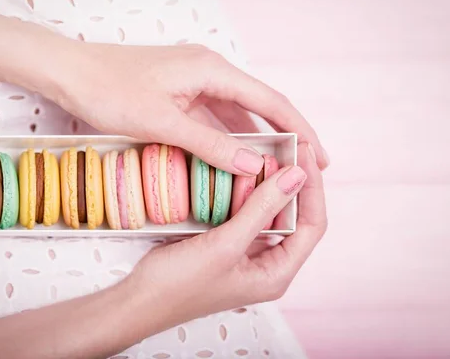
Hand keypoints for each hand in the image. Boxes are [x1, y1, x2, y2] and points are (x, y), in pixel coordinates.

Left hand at [39, 42, 329, 174]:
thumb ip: (210, 144)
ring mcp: (195, 80)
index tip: (319, 154)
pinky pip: (215, 116)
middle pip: (260, 104)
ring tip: (278, 168)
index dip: (299, 128)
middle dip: (285, 135)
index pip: (270, 100)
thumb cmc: (108, 91)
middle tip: (308, 165)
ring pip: (238, 112)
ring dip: (257, 138)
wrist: (69, 73)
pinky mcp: (180, 91)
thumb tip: (254, 164)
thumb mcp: (162, 123)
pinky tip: (237, 158)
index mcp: (212, 69)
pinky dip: (229, 138)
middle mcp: (210, 70)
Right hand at [126, 141, 326, 326]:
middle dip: (291, 183)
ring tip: (263, 155)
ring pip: (267, 213)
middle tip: (284, 148)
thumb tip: (296, 176)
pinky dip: (242, 193)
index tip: (305, 153)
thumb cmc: (179, 283)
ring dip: (266, 185)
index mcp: (276, 273)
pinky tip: (236, 172)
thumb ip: (261, 209)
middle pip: (293, 217)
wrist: (137, 300)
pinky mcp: (225, 244)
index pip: (312, 224)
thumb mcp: (225, 245)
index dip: (313, 188)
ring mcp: (245, 254)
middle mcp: (266, 264)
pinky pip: (243, 213)